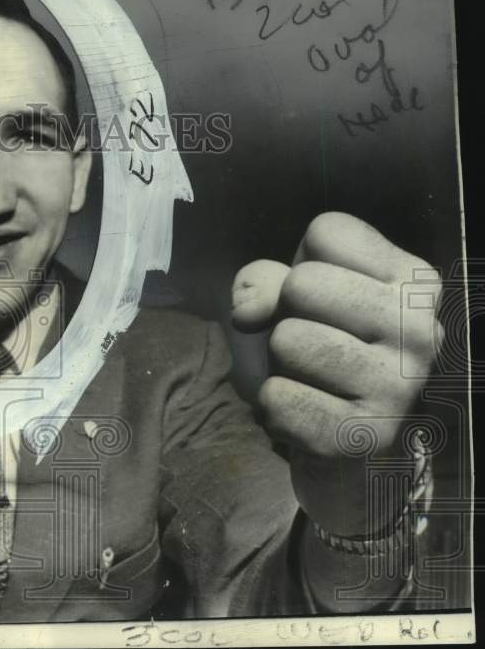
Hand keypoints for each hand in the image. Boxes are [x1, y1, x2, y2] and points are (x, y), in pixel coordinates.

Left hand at [231, 212, 442, 535]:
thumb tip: (248, 312)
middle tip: (312, 341)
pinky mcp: (367, 435)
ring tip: (311, 375)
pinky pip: (280, 399)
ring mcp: (401, 385)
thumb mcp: (296, 295)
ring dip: (281, 360)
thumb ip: (264, 280)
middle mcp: (420, 328)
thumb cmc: (322, 344)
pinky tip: (306, 409)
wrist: (347, 437)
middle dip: (288, 311)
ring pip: (288, 339)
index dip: (301, 263)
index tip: (322, 299)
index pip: (327, 231)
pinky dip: (274, 405)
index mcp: (415, 280)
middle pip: (303, 283)